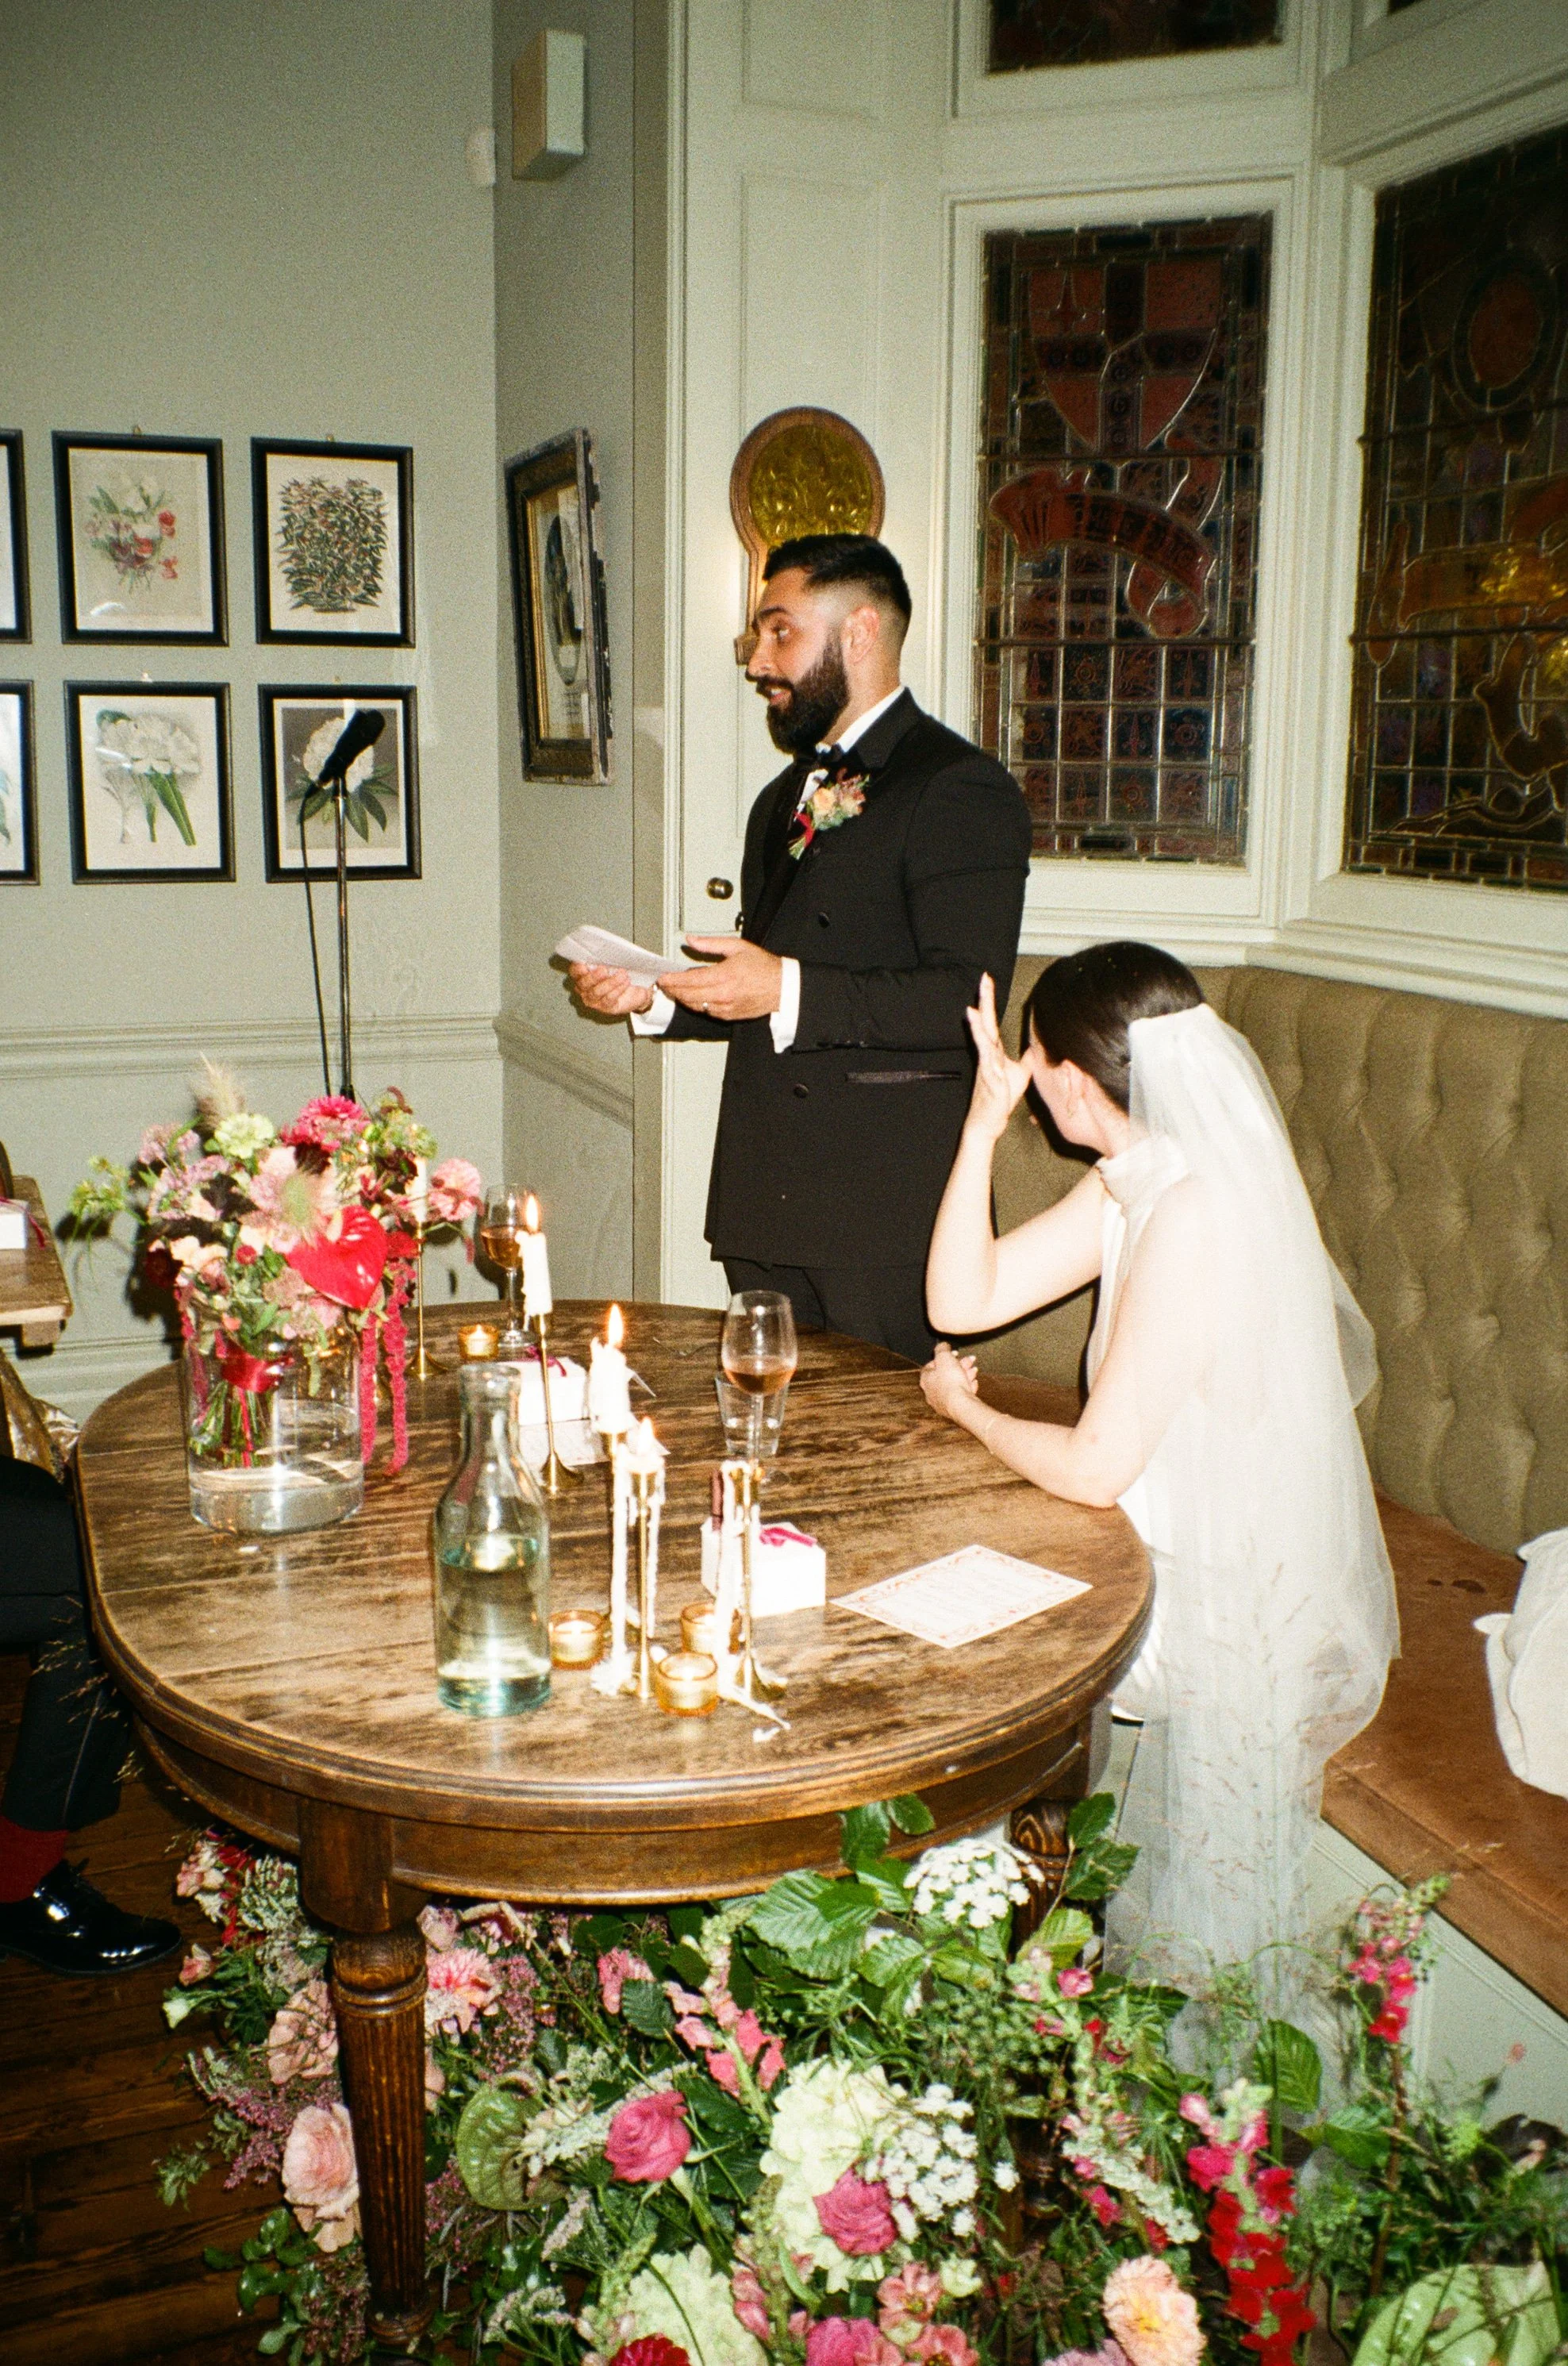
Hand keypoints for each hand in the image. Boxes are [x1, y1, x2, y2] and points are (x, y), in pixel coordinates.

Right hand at [570, 962, 654, 1017]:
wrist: (636, 988)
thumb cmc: (620, 971)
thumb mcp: (613, 961)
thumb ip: (604, 958)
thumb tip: (604, 951)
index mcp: (582, 974)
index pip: (575, 971)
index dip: (578, 968)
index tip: (585, 963)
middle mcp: (584, 988)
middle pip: (583, 983)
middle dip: (594, 976)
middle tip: (604, 970)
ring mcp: (593, 1000)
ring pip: (596, 992)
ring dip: (610, 982)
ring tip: (622, 974)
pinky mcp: (605, 1007)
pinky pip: (608, 999)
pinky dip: (617, 989)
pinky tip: (625, 982)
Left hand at [662, 936, 782, 1021]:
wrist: (782, 987)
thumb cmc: (763, 967)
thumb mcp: (737, 947)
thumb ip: (711, 943)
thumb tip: (692, 940)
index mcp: (724, 975)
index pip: (690, 980)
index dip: (673, 980)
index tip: (663, 977)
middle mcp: (723, 994)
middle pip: (688, 995)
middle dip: (673, 990)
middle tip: (665, 984)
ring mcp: (725, 1007)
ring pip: (695, 1005)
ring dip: (682, 998)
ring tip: (675, 990)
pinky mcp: (729, 1015)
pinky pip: (706, 1011)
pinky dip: (696, 1004)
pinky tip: (693, 997)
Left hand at [921, 1341, 980, 1421]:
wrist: (961, 1405)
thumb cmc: (950, 1381)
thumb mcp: (945, 1357)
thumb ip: (942, 1348)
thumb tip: (942, 1345)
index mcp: (926, 1379)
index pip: (931, 1365)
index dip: (943, 1357)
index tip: (954, 1353)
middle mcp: (931, 1392)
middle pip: (945, 1374)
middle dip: (958, 1364)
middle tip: (969, 1359)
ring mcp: (942, 1402)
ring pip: (954, 1383)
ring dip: (965, 1374)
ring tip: (975, 1369)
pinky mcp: (953, 1409)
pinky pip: (960, 1394)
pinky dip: (967, 1386)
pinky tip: (974, 1382)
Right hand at [963, 972, 1030, 1142]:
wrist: (988, 1121)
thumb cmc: (1002, 1098)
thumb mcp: (1020, 1073)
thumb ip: (1026, 1058)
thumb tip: (1036, 1045)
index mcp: (994, 1051)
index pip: (992, 1021)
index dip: (990, 1000)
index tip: (988, 980)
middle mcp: (988, 1055)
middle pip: (986, 1023)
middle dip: (985, 1001)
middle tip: (984, 979)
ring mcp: (987, 1067)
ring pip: (981, 1042)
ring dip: (977, 1026)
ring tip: (973, 1008)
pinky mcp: (990, 1081)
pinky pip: (987, 1064)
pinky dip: (984, 1052)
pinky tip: (982, 1042)